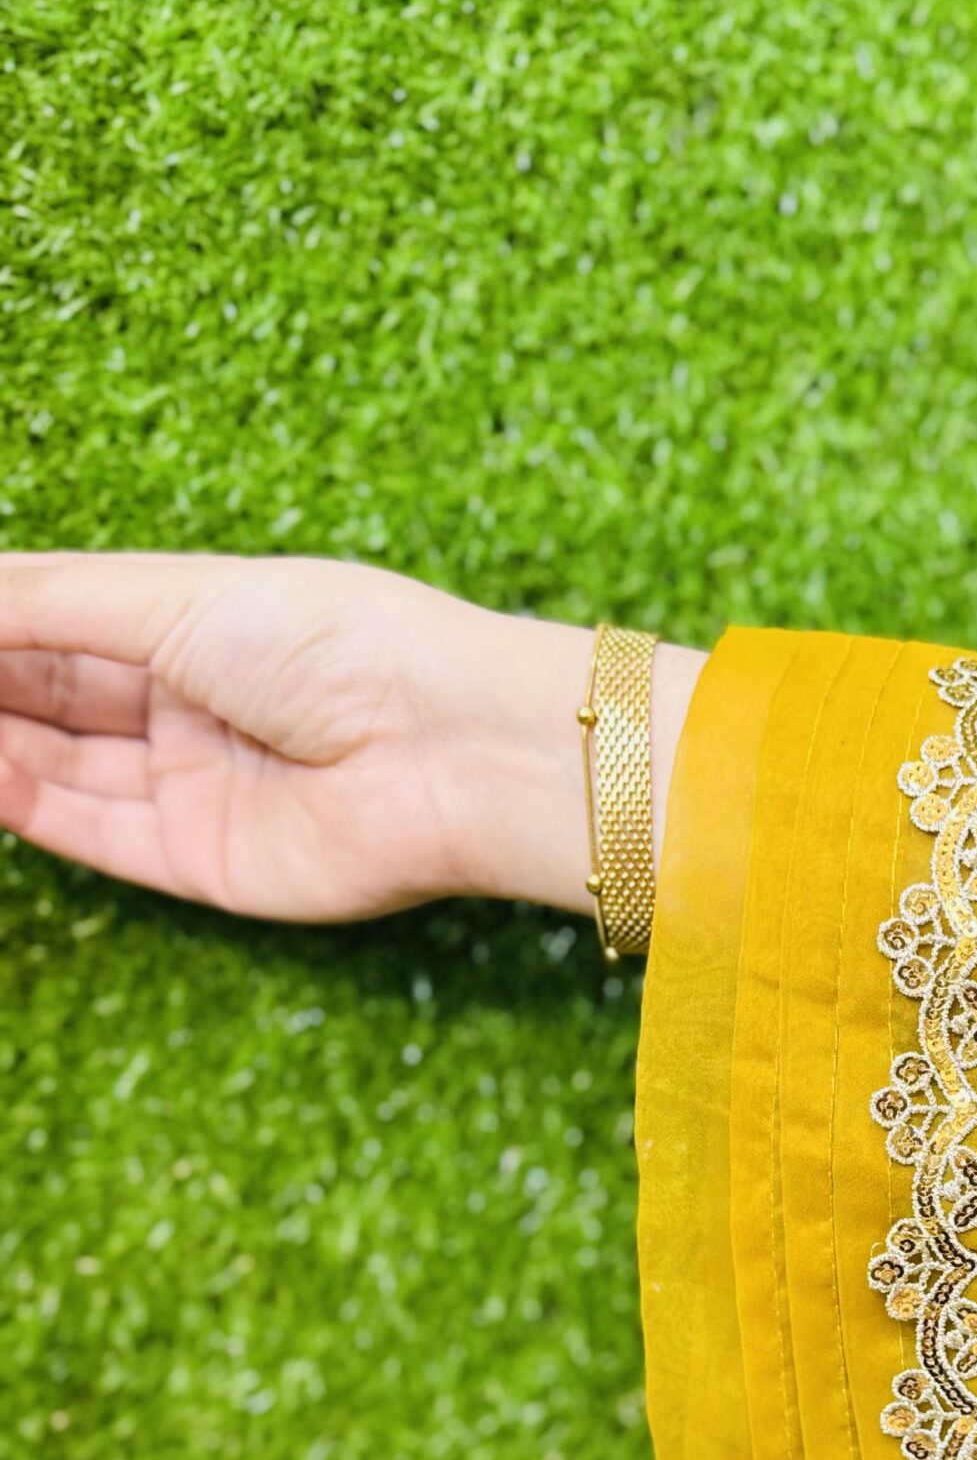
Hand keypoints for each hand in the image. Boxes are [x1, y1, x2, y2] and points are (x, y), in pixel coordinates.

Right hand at [0, 550, 704, 924]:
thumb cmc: (342, 643)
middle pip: (39, 693)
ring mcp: (190, 785)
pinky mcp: (197, 861)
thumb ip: (46, 602)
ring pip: (45, 762)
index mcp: (196, 623)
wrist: (449, 748)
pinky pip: (81, 826)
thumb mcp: (175, 598)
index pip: (52, 619)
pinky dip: (8, 797)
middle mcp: (188, 705)